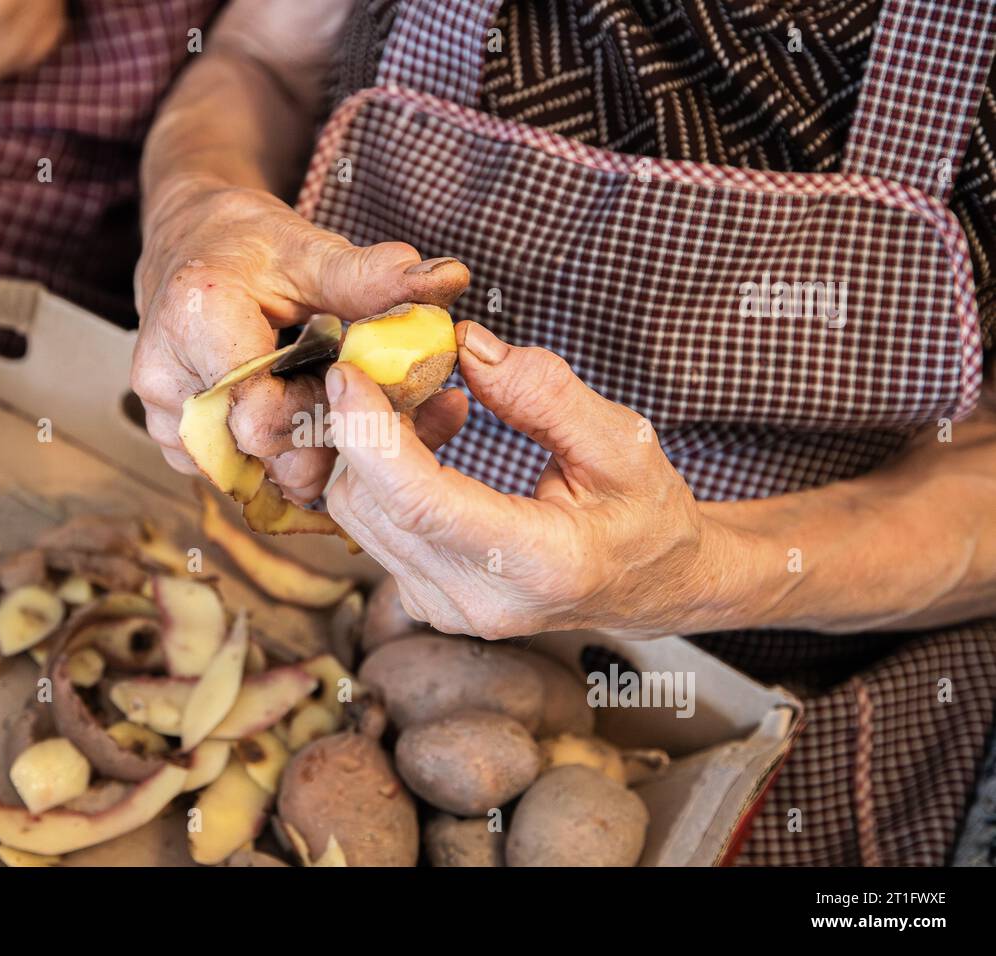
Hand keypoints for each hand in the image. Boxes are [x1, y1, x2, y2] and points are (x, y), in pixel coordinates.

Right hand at [131, 176, 468, 502]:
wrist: (189, 245)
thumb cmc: (249, 246)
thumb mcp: (310, 250)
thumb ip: (373, 276)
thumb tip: (449, 280)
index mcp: (197, 323)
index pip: (261, 417)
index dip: (321, 412)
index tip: (350, 379)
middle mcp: (165, 379)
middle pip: (259, 453)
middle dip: (320, 435)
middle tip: (352, 398)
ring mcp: (162, 418)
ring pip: (251, 473)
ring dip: (301, 451)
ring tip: (325, 402)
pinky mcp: (174, 441)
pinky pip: (237, 472)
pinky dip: (278, 456)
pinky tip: (300, 418)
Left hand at [324, 322, 738, 637]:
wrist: (649, 584)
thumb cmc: (644, 513)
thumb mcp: (622, 442)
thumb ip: (544, 393)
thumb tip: (466, 345)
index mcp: (539, 564)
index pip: (422, 503)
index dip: (371, 436)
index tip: (348, 374)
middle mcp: (480, 600)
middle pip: (373, 505)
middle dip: (368, 424)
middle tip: (405, 365)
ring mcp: (445, 607)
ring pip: (360, 514)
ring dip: (376, 445)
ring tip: (440, 404)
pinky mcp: (423, 599)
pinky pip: (373, 525)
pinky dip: (385, 473)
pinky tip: (434, 441)